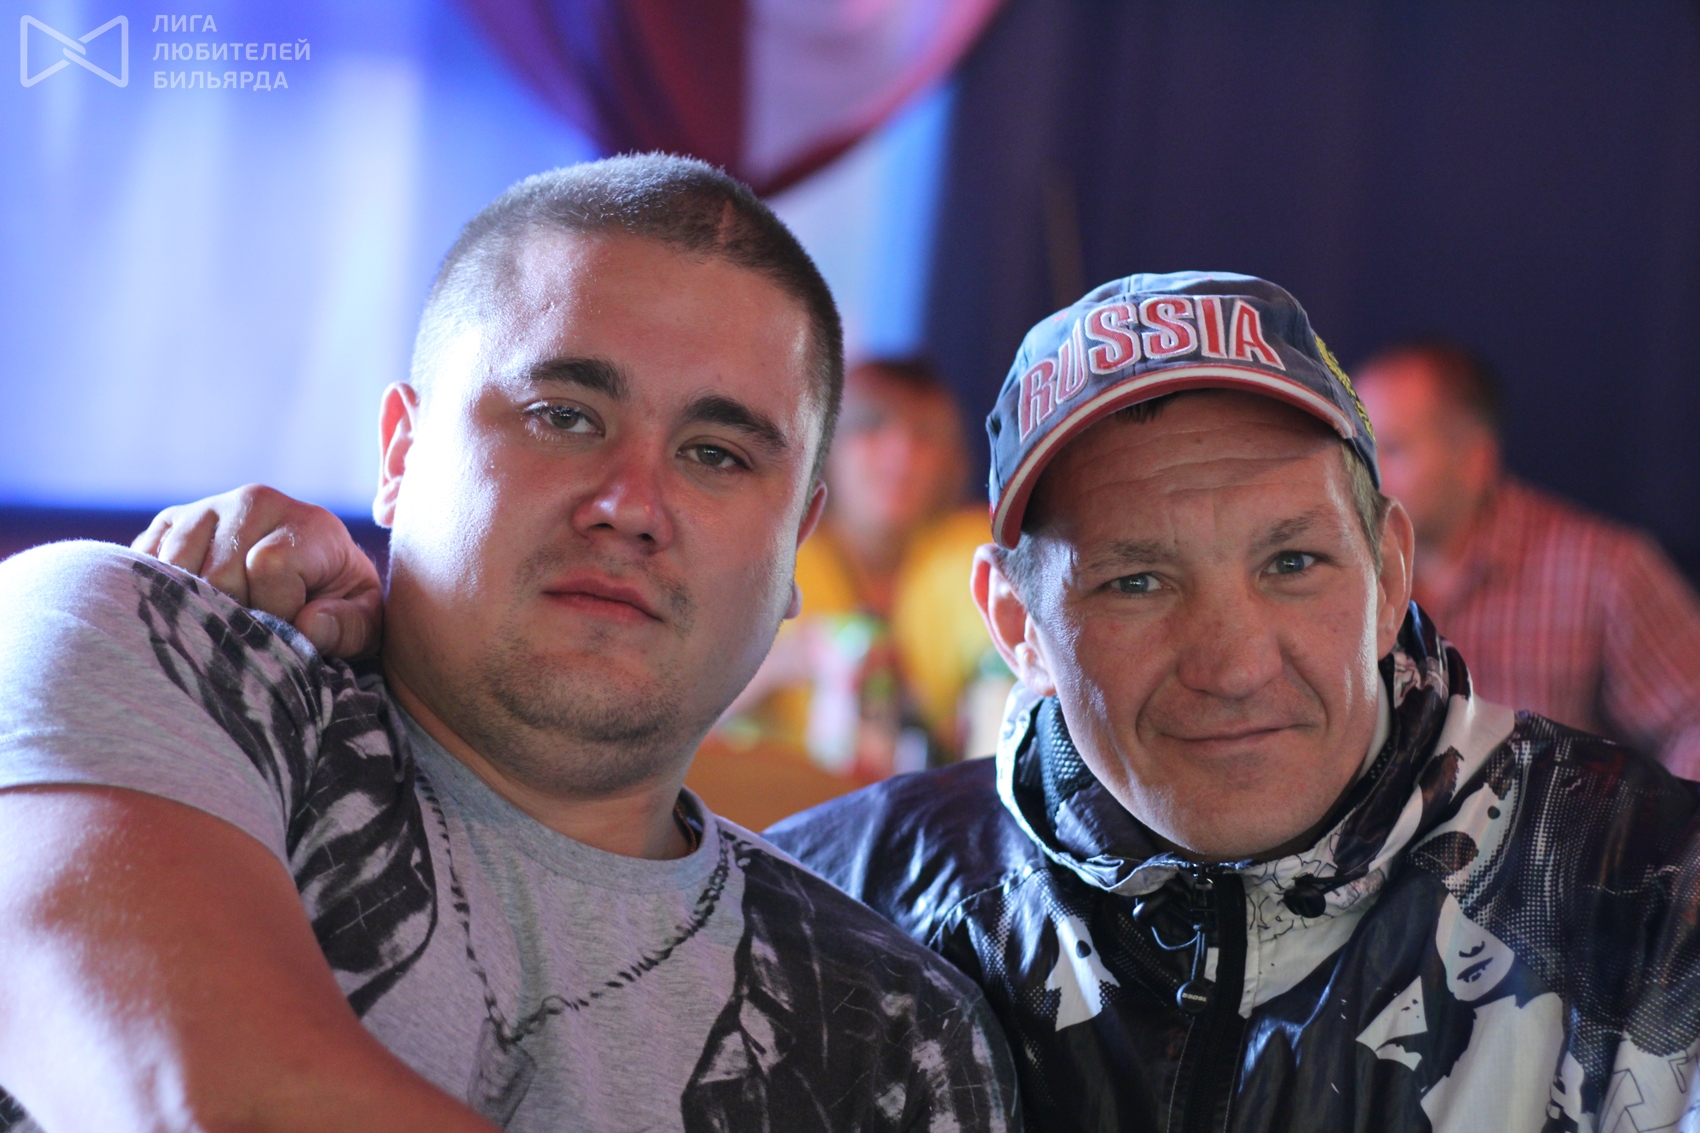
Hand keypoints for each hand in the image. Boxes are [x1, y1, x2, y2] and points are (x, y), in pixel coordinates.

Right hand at [133, 485, 383, 658]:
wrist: (306, 583)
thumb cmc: (336, 609)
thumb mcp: (362, 626)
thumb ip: (346, 628)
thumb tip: (307, 626)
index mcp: (309, 522)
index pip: (268, 566)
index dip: (275, 610)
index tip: (289, 625)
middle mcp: (256, 502)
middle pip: (219, 571)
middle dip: (235, 614)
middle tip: (254, 625)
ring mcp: (208, 509)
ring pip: (176, 567)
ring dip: (194, 606)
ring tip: (224, 617)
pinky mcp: (170, 523)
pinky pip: (145, 562)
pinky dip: (160, 592)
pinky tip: (188, 606)